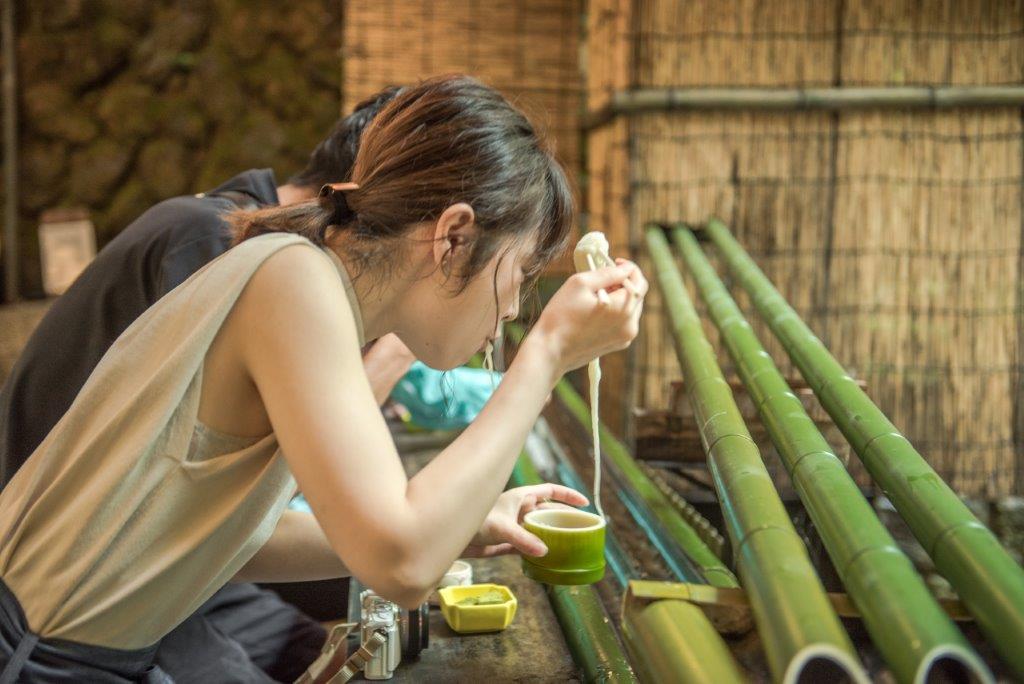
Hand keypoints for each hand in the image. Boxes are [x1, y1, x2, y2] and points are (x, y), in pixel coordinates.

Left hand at [461, 484, 588, 557]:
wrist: (450, 535)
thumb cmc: (472, 520)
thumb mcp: (501, 528)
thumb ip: (522, 539)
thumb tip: (544, 552)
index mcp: (520, 497)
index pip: (550, 491)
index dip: (568, 495)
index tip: (584, 504)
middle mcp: (518, 510)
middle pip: (548, 511)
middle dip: (563, 518)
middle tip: (581, 529)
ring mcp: (513, 526)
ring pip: (539, 530)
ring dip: (552, 536)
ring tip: (569, 545)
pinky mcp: (506, 542)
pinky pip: (528, 546)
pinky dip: (538, 552)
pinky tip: (548, 560)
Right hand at [529, 259, 647, 374]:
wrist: (551, 351)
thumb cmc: (561, 316)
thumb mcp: (580, 284)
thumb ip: (608, 273)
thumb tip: (626, 268)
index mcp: (623, 308)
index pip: (639, 281)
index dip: (628, 267)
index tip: (613, 262)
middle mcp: (630, 325)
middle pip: (638, 294)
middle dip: (623, 282)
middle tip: (601, 278)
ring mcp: (625, 337)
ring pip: (632, 308)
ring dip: (619, 296)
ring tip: (596, 295)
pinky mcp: (618, 344)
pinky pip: (624, 321)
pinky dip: (616, 311)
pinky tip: (596, 311)